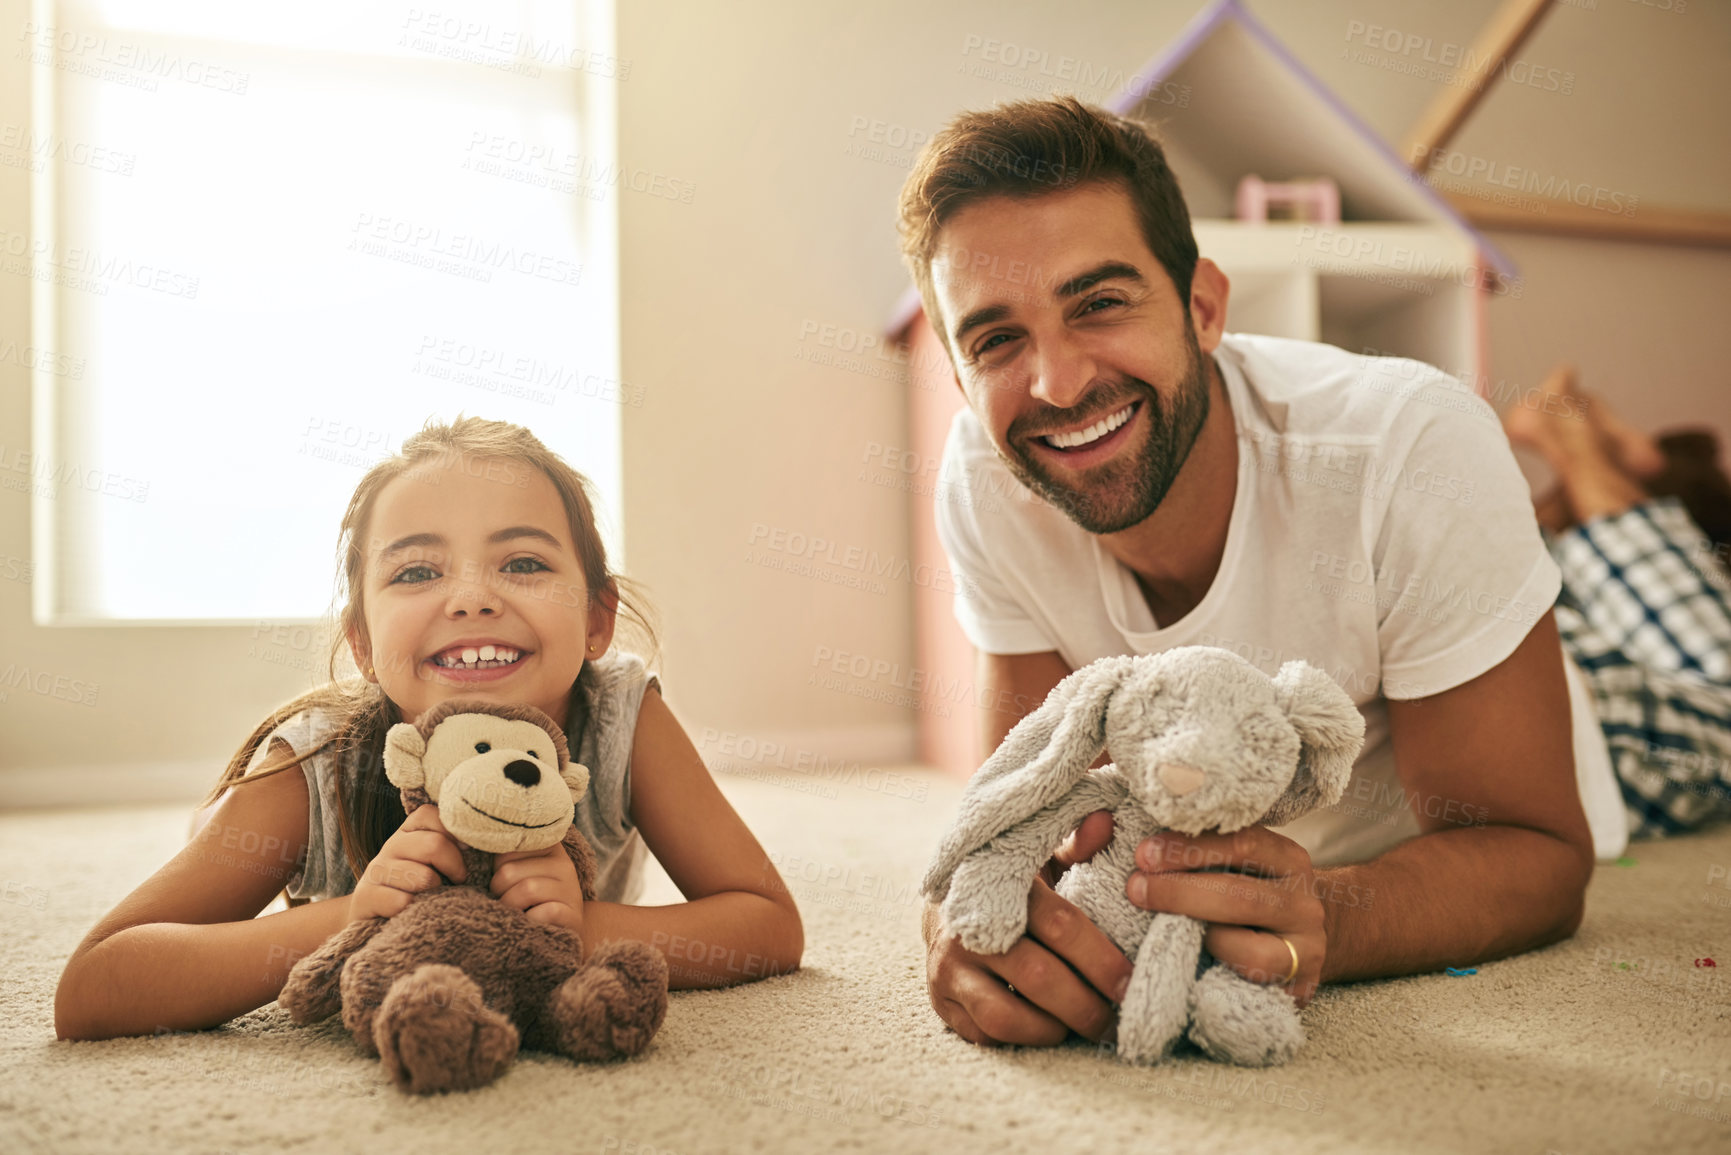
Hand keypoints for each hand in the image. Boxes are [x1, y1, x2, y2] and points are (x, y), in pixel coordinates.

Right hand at [347, 804, 465, 922]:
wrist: (381, 920)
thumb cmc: (423, 889)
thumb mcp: (439, 863)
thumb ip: (456, 846)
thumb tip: (485, 835)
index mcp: (410, 831)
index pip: (431, 814)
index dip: (455, 833)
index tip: (468, 852)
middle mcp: (391, 845)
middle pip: (434, 845)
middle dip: (455, 867)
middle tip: (460, 881)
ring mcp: (375, 870)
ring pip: (422, 877)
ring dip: (436, 892)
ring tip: (434, 899)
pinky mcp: (365, 896)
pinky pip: (402, 902)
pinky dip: (415, 910)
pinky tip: (412, 912)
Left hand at [492, 842, 584, 939]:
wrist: (560, 928)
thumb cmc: (528, 898)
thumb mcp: (518, 871)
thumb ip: (500, 856)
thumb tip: (466, 845)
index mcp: (546, 845)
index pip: (505, 847)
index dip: (495, 868)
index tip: (503, 880)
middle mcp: (563, 862)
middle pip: (509, 871)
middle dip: (498, 891)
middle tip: (505, 901)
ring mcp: (570, 888)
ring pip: (527, 889)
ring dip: (511, 907)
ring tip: (515, 912)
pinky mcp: (573, 914)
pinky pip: (547, 911)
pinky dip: (531, 919)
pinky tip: (532, 922)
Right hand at [924, 810, 1132, 1046]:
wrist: (944, 898)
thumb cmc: (1010, 879)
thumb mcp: (1038, 854)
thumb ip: (1074, 844)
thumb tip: (1107, 822)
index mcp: (1000, 886)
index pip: (1060, 925)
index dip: (1102, 959)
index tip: (1132, 982)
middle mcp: (968, 929)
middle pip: (1038, 977)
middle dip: (1087, 1005)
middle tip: (1118, 1019)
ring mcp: (949, 968)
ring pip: (1006, 1016)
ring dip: (1054, 1029)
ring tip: (1084, 1027)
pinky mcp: (940, 1000)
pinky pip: (985, 1034)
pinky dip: (1024, 1038)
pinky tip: (1049, 1027)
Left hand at [1128, 827, 1325, 1006]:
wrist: (1303, 940)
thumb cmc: (1252, 894)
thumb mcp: (1241, 866)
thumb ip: (1206, 855)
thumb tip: (1146, 850)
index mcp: (1289, 860)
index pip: (1242, 844)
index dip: (1189, 848)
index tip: (1144, 854)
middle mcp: (1304, 903)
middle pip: (1239, 896)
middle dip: (1179, 892)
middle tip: (1136, 888)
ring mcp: (1306, 951)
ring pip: (1250, 950)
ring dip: (1198, 937)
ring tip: (1161, 926)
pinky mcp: (1299, 990)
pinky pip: (1251, 986)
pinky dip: (1217, 972)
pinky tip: (1188, 961)